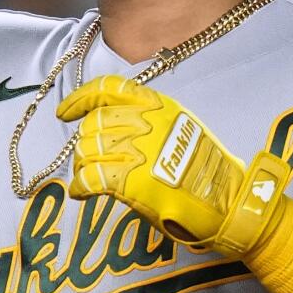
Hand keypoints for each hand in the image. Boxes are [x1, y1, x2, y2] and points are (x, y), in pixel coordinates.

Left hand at [56, 77, 292, 257]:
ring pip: (87, 150)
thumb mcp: (182, 129)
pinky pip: (89, 178)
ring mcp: (138, 151)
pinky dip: (80, 186)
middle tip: (89, 161)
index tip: (64, 112)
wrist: (228, 203)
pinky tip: (81, 193)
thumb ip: (149, 122)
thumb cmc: (207, 172)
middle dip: (86, 144)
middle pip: (94, 124)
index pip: (109, 89)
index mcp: (159, 105)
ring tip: (90, 178)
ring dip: (83, 165)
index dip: (80, 99)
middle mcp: (146, 122)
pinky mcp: (131, 181)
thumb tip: (110, 127)